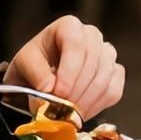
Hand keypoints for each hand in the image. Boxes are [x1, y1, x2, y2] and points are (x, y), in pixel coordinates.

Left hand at [8, 16, 124, 122]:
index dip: (70, 70)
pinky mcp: (115, 73)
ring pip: (105, 76)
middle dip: (78, 89)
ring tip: (69, 113)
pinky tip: (80, 113)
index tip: (59, 93)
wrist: (41, 78)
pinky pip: (114, 90)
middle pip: (94, 60)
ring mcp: (107, 54)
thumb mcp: (24, 64)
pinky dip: (97, 105)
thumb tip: (51, 89)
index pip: (76, 44)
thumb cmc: (33, 66)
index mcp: (69, 26)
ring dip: (87, 99)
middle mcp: (92, 35)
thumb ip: (36, 74)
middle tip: (63, 109)